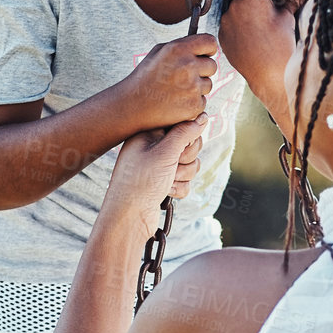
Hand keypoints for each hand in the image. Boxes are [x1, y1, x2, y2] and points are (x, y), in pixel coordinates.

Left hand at [104, 115, 205, 229]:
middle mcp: (153, 148)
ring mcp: (159, 167)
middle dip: (186, 159)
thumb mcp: (165, 152)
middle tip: (172, 166)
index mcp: (149, 134)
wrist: (130, 217)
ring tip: (167, 182)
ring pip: (190, 164)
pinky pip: (185, 181)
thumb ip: (186, 132)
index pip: (180, 124)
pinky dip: (179, 188)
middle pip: (189, 144)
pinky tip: (165, 192)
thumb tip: (203, 116)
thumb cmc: (142, 181)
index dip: (187, 137)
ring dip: (183, 175)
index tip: (180, 147)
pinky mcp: (164, 183)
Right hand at [125, 34, 217, 130]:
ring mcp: (193, 87)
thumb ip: (182, 47)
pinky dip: (193, 102)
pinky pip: (203, 100)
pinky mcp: (195, 105)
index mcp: (179, 49)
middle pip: (212, 65)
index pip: (211, 42)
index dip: (209, 49)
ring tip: (177, 90)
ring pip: (208, 84)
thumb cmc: (146, 77)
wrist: (133, 105)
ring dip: (198, 87)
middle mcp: (188, 66)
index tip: (205, 54)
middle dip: (202, 70)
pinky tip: (177, 101)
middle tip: (186, 76)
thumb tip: (202, 47)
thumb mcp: (159, 52)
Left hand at [220, 0, 299, 127]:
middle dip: (251, 6)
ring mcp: (226, 22)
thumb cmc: (282, 43)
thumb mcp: (288, 18)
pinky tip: (249, 42)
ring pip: (234, 14)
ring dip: (243, 19)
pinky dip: (237, 33)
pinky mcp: (222, 37)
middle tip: (263, 19)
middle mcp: (235, 5)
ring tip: (257, 34)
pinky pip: (230, 29)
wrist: (270, 72)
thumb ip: (287, 2)